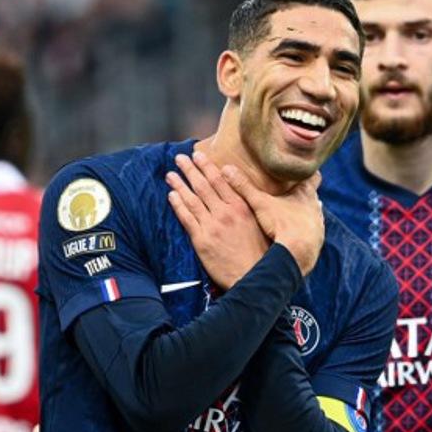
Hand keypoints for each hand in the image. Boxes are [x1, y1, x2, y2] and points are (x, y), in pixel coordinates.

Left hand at [166, 150, 269, 289]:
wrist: (253, 276)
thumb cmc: (260, 252)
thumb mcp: (260, 223)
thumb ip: (248, 206)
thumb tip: (239, 192)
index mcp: (241, 206)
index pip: (220, 180)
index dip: (207, 166)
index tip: (198, 155)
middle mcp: (225, 213)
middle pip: (203, 186)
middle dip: (190, 169)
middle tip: (180, 158)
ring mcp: (212, 226)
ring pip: (192, 199)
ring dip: (179, 184)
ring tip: (170, 174)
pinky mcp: (202, 240)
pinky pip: (186, 218)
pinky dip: (178, 205)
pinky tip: (171, 195)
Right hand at [222, 166, 324, 276]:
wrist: (298, 253)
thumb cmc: (283, 224)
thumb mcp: (260, 203)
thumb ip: (244, 187)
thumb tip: (226, 168)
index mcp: (305, 193)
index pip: (312, 177)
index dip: (308, 174)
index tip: (301, 172)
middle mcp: (315, 207)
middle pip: (313, 196)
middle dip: (303, 195)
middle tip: (291, 193)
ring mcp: (318, 225)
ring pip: (313, 215)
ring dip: (303, 215)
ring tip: (290, 216)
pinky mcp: (316, 241)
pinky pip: (311, 233)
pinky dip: (303, 233)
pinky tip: (293, 236)